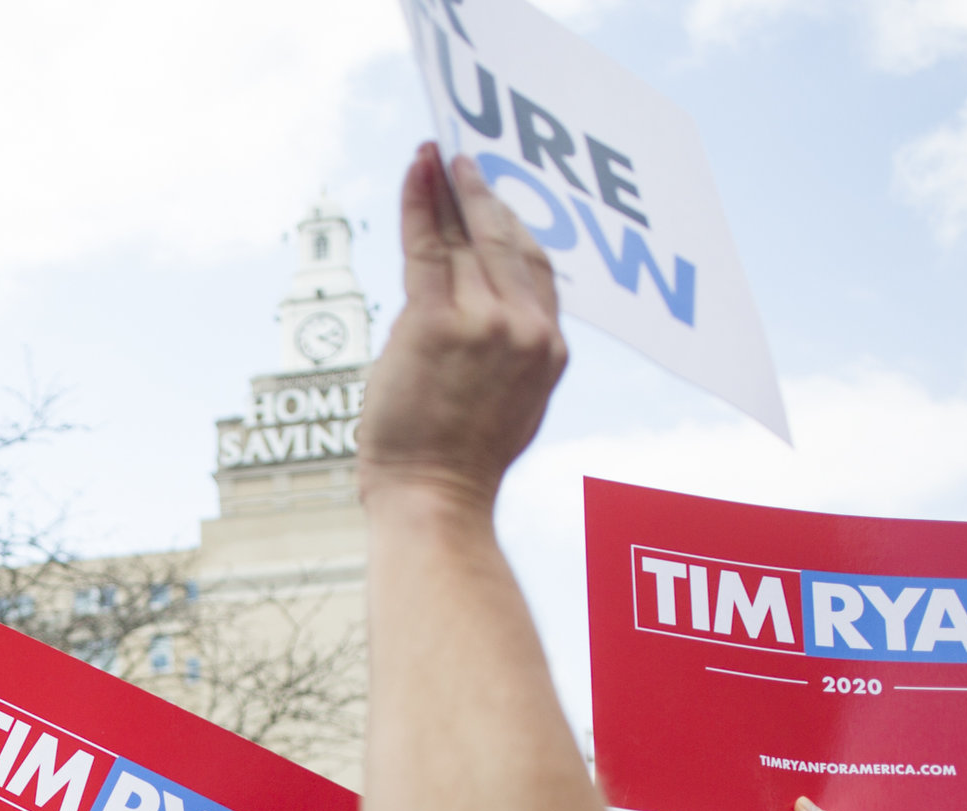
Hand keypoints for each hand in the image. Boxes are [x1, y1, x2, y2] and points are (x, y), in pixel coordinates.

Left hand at [356, 146, 565, 513]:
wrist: (435, 498)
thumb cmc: (459, 462)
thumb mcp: (508, 403)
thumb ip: (509, 353)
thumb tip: (482, 310)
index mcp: (550, 350)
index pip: (537, 268)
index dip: (517, 225)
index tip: (498, 198)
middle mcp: (526, 330)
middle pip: (507, 241)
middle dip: (485, 195)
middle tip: (465, 159)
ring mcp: (485, 323)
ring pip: (468, 237)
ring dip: (451, 189)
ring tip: (437, 156)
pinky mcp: (437, 322)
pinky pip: (428, 245)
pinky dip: (420, 201)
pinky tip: (417, 170)